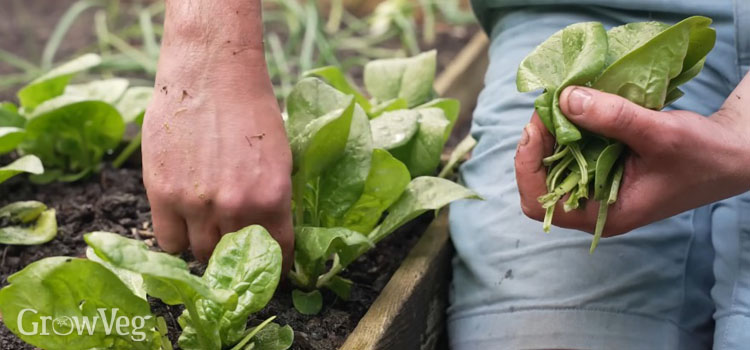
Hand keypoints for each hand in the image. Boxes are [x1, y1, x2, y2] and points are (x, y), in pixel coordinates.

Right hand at [142, 0, 292, 267]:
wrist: (211, 74)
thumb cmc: (251, 109)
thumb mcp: (280, 159)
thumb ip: (272, 201)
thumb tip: (268, 233)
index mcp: (272, 198)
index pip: (278, 254)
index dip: (276, 265)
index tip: (272, 267)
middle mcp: (235, 207)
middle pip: (234, 258)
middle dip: (237, 258)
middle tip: (235, 251)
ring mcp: (196, 203)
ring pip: (200, 253)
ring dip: (206, 249)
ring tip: (209, 233)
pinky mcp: (162, 194)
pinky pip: (168, 240)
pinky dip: (176, 238)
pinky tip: (184, 223)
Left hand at [515, 84, 749, 236]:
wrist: (733, 154)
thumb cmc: (704, 155)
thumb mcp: (660, 134)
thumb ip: (613, 118)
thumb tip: (565, 98)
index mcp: (603, 215)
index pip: (539, 203)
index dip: (527, 165)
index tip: (537, 126)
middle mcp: (594, 205)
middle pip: (539, 181)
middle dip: (536, 144)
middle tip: (547, 105)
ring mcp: (598, 187)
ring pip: (552, 164)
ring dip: (551, 133)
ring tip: (558, 101)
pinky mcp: (605, 167)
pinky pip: (573, 150)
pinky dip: (569, 128)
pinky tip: (575, 106)